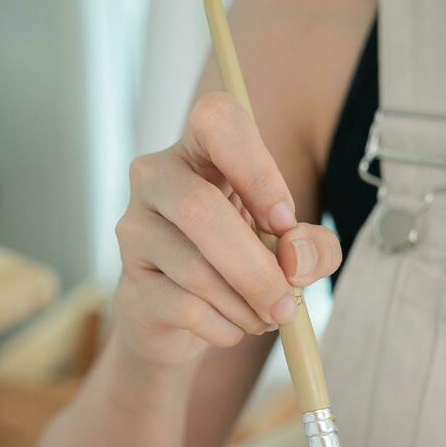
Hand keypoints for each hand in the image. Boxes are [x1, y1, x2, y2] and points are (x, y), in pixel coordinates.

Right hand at [112, 91, 341, 366]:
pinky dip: (226, 327)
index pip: (216, 120)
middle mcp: (155, 177)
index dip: (257, 169)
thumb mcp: (292, 249)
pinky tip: (235, 327)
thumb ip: (314, 247)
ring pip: (196, 269)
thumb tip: (296, 258)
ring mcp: (135, 229)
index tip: (283, 221)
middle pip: (200, 208)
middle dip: (257, 267)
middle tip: (289, 302)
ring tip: (267, 316)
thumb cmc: (240, 262)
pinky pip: (185, 308)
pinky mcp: (131, 283)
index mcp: (200, 149)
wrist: (178, 315)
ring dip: (247, 305)